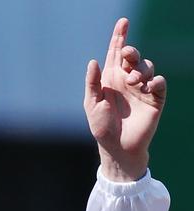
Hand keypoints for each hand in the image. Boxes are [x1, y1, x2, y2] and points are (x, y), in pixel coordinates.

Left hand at [84, 17, 165, 181]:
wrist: (117, 148)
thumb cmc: (102, 128)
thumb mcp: (92, 104)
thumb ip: (93, 83)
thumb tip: (93, 60)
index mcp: (112, 79)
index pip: (117, 53)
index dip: (120, 37)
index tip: (123, 22)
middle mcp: (127, 81)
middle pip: (134, 57)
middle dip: (132, 51)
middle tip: (128, 55)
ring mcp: (141, 89)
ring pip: (147, 66)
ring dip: (141, 69)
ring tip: (133, 81)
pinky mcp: (154, 100)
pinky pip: (159, 83)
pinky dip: (155, 81)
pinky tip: (148, 86)